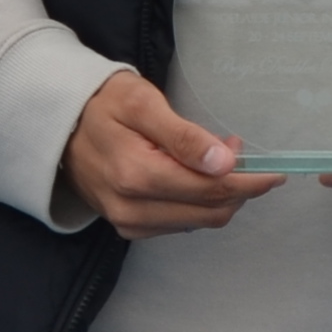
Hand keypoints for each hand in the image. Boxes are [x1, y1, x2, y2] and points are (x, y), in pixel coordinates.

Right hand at [62, 70, 281, 239]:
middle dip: (238, 188)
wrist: (58, 124)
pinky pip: (180, 224)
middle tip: (243, 152)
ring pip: (198, 222)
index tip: (273, 171)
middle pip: (210, 212)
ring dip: (219, 195)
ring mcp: (129, 223)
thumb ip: (183, 135)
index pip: (211, 190)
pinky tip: (196, 175)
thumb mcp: (143, 103)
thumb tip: (224, 162)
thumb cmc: (103, 104)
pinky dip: (198, 203)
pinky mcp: (129, 228)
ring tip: (218, 157)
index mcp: (136, 176)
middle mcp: (132, 209)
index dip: (249, 182)